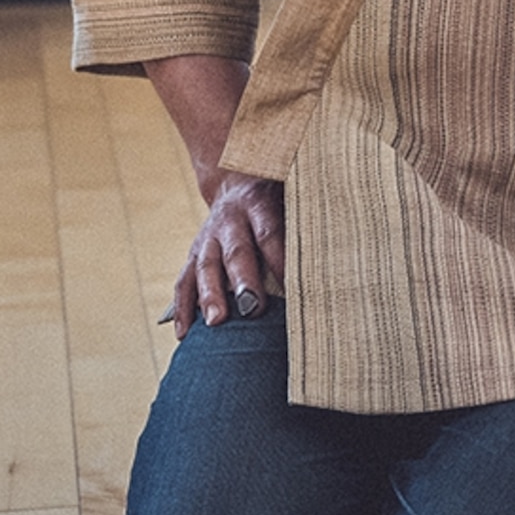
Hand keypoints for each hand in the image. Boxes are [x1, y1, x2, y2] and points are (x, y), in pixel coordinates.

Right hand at [171, 172, 285, 337]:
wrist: (235, 181)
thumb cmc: (275, 199)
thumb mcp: (288, 199)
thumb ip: (301, 224)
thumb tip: (332, 259)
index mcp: (258, 204)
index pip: (270, 233)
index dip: (280, 259)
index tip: (294, 288)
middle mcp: (230, 221)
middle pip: (237, 251)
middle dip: (244, 281)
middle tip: (252, 309)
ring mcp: (208, 238)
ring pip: (206, 267)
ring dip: (210, 296)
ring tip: (215, 323)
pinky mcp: (193, 254)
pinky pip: (184, 281)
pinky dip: (182, 307)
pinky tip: (184, 334)